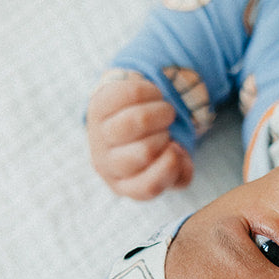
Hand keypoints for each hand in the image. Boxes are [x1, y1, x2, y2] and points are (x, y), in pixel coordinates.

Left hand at [86, 70, 193, 199]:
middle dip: (166, 135)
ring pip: (137, 121)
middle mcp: (106, 164)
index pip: (149, 186)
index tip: (176, 149)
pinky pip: (130, 94)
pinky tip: (154, 96)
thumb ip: (181, 172)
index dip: (170, 167)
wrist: (122, 117)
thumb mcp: (167, 166)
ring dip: (161, 112)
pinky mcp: (97, 105)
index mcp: (125, 185)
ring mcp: (98, 135)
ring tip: (165, 111)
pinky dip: (152, 92)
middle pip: (146, 151)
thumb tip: (179, 156)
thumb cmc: (151, 145)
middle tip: (167, 129)